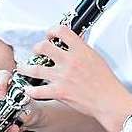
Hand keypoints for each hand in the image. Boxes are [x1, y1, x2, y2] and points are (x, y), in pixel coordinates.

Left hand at [17, 26, 131, 128]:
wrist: (109, 100)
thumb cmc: (106, 82)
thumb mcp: (96, 58)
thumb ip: (83, 48)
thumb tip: (77, 39)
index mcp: (80, 50)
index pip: (61, 31)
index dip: (51, 31)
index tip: (49, 35)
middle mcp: (70, 61)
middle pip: (44, 47)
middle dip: (36, 48)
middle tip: (36, 51)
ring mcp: (63, 77)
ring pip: (35, 68)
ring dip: (25, 68)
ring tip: (22, 68)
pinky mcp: (60, 92)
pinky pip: (39, 91)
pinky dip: (31, 91)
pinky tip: (29, 90)